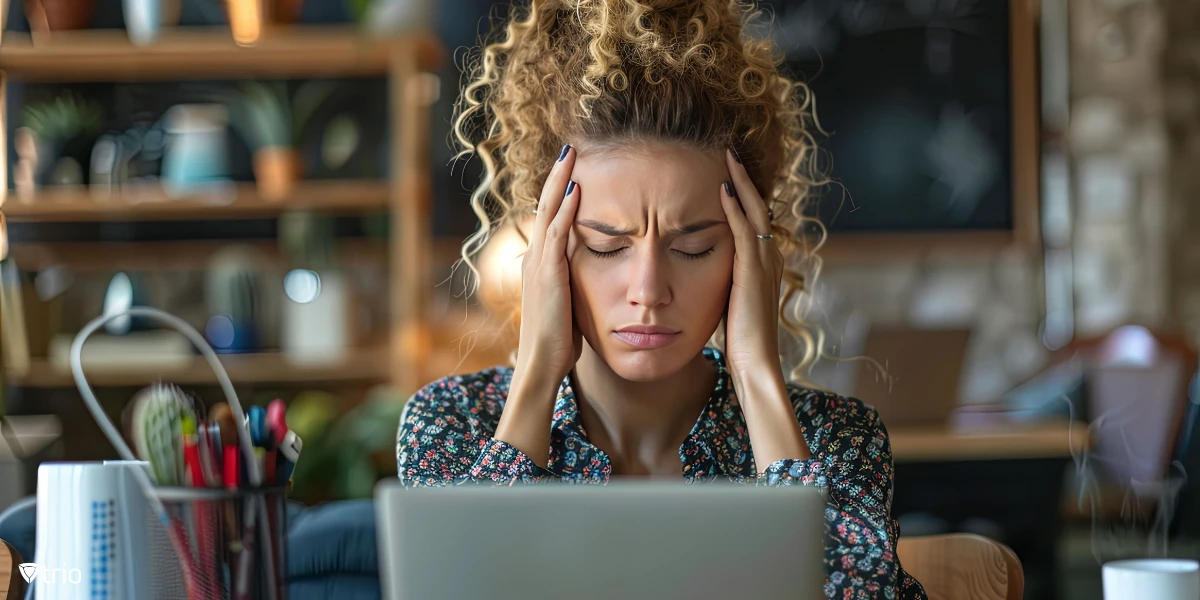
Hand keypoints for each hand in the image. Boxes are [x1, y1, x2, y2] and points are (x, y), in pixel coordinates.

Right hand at [514, 144, 583, 389]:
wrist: (542, 364)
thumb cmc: (557, 341)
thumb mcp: (565, 304)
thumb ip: (571, 284)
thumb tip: (582, 277)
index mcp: (540, 263)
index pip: (549, 217)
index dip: (559, 191)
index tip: (571, 168)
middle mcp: (535, 257)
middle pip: (546, 205)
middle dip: (558, 175)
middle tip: (570, 147)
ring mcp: (539, 264)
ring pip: (548, 212)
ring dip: (560, 182)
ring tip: (571, 155)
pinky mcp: (549, 274)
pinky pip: (557, 234)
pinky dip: (566, 209)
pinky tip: (576, 190)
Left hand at [718, 148, 809, 464]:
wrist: (754, 365)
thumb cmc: (738, 344)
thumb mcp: (728, 305)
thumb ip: (722, 285)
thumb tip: (701, 276)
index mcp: (761, 267)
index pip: (752, 222)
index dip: (741, 196)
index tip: (725, 174)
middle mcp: (767, 260)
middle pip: (757, 209)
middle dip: (743, 180)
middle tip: (729, 153)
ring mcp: (763, 265)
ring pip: (755, 214)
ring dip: (741, 185)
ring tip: (728, 159)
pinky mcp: (752, 274)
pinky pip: (746, 233)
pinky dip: (735, 209)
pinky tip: (723, 191)